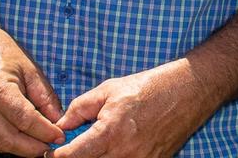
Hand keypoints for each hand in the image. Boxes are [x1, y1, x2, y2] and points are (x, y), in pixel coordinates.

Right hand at [0, 22, 63, 156]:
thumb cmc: (3, 53)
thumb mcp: (31, 69)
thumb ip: (45, 96)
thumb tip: (57, 119)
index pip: (25, 120)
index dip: (44, 132)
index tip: (60, 136)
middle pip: (8, 139)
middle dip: (32, 148)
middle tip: (50, 148)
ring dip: (19, 149)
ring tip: (38, 146)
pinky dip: (3, 144)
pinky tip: (19, 140)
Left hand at [51, 60, 218, 157]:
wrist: (188, 90)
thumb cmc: (148, 86)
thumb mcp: (109, 89)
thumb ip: (79, 108)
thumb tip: (60, 126)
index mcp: (110, 131)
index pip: (71, 157)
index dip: (55, 156)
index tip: (49, 153)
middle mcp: (124, 153)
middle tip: (72, 150)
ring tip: (94, 148)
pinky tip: (113, 150)